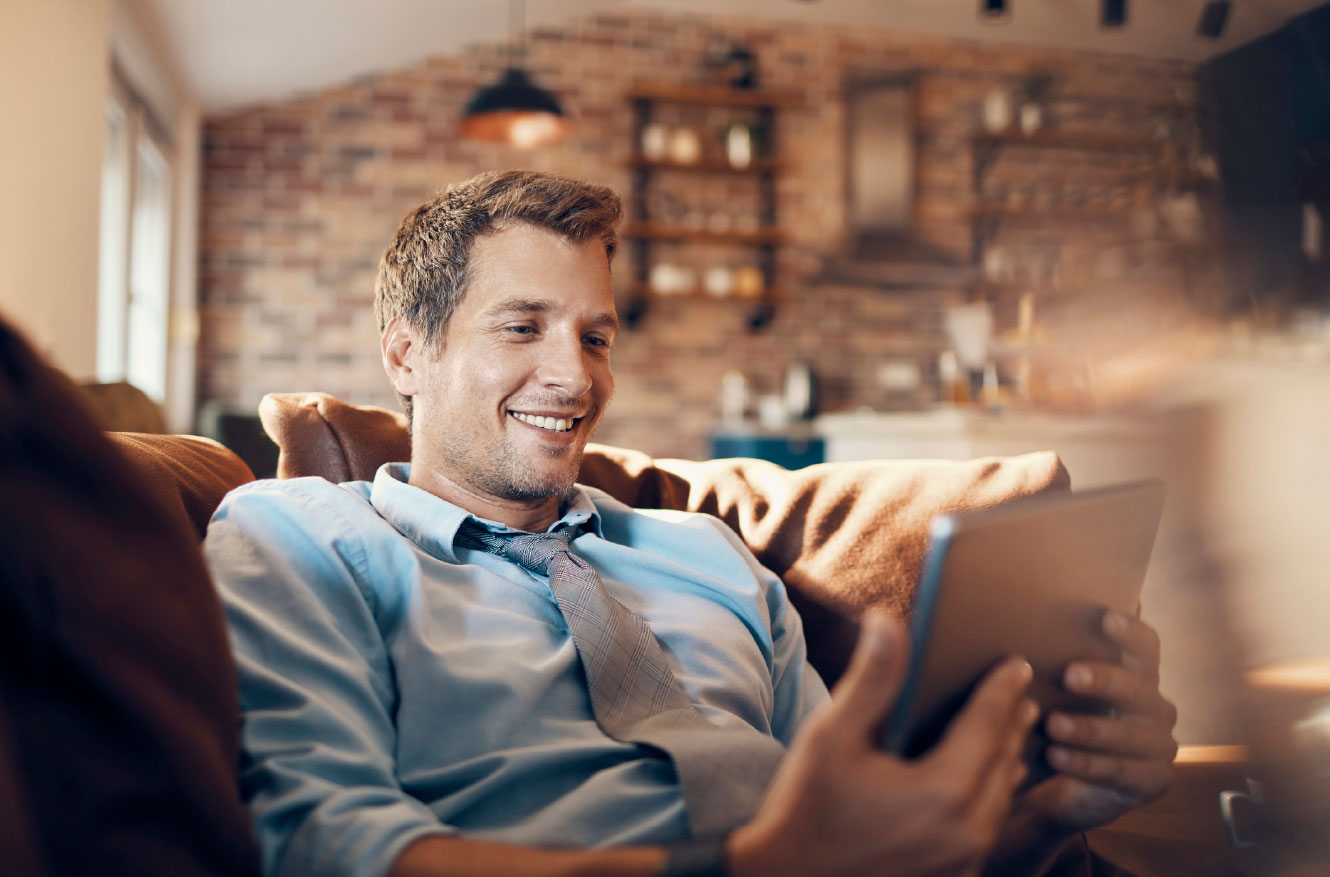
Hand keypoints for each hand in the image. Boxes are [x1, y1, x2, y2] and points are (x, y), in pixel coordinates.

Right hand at [730, 610, 1038, 876]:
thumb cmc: (806, 808)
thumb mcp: (832, 735)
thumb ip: (871, 680)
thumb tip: (887, 621)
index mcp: (944, 792)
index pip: (986, 726)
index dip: (1002, 690)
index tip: (1017, 664)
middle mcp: (966, 832)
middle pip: (1003, 764)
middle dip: (1012, 724)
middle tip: (1022, 693)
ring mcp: (962, 862)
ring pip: (999, 800)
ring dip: (1006, 762)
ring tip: (1010, 734)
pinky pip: (984, 828)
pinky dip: (989, 797)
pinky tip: (983, 785)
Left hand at [1022, 609, 1177, 833]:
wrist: (1065, 788)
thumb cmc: (1056, 722)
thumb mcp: (1052, 693)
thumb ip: (1051, 661)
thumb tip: (1012, 621)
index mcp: (1137, 674)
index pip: (1144, 647)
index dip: (1131, 632)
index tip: (1107, 618)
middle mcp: (1154, 705)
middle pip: (1136, 686)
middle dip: (1104, 680)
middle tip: (1070, 674)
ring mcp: (1159, 744)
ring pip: (1128, 732)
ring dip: (1089, 729)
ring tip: (1053, 725)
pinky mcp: (1154, 779)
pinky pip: (1121, 770)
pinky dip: (1086, 764)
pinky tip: (1056, 757)